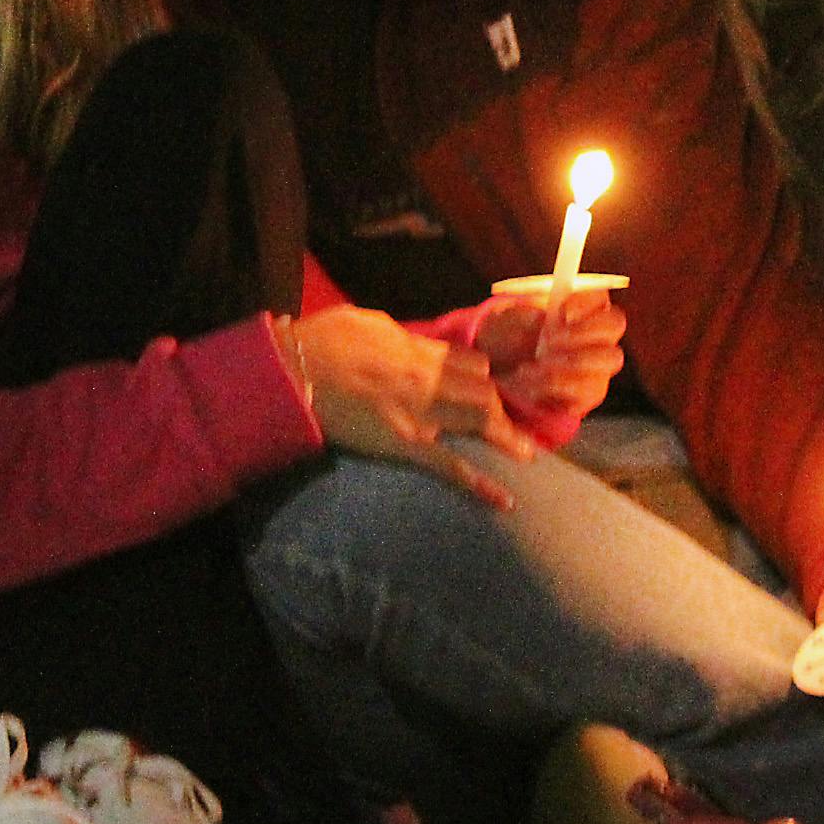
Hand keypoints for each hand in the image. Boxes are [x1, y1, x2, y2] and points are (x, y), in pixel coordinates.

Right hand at [291, 307, 518, 509]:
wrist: (296, 372)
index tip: (492, 386)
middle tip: (518, 422)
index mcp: (419, 348)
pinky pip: (450, 466)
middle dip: (502, 406)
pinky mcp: (407, 444)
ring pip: (478, 422)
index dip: (484, 375)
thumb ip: (399, 337)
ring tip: (527, 453)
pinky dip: (479, 485)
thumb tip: (412, 345)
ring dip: (506, 438)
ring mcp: (422, 413)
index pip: (470, 361)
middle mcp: (431, 379)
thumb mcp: (368, 323)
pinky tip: (504, 501)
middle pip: (483, 390)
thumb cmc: (323, 341)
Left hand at [471, 285, 624, 423]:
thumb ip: (519, 318)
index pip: (599, 296)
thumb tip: (538, 319)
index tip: (561, 311)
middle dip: (582, 330)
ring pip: (608, 358)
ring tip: (536, 364)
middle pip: (614, 323)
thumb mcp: (503, 324)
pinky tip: (535, 383)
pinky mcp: (591, 392)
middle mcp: (597, 334)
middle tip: (548, 340)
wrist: (503, 377)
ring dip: (569, 361)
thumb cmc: (510, 341)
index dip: (585, 301)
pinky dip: (559, 387)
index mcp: (579, 307)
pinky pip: (591, 389)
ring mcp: (598, 364)